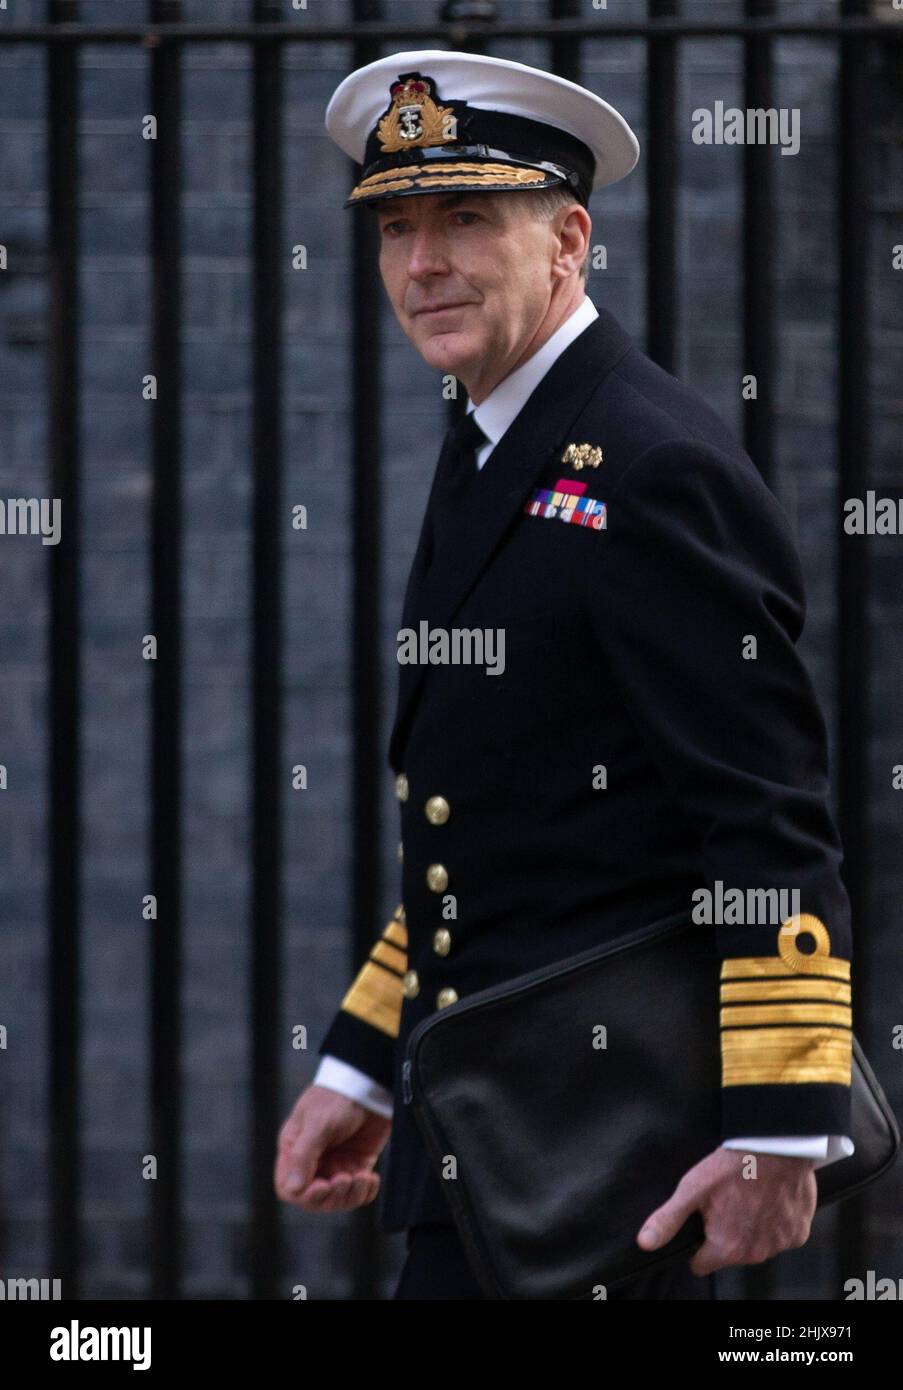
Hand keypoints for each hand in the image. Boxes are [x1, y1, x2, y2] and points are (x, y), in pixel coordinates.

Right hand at [274, 1084, 391, 1211]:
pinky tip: (371, 1178)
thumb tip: (292, 1189)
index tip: (323, 1186)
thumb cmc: (337, 1097)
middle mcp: (313, 1162)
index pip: (288, 1188)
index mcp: (294, 1150)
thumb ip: (304, 1156)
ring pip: (338, 1199)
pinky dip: (365, 1192)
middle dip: (331, 1196)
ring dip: (351, 1195)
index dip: (304, 1195)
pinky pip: (358, 1192)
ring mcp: (336, 1165)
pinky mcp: (357, 1165)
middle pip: (314, 1199)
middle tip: (346, 1178)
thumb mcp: (318, 1123)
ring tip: (363, 1177)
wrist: (369, 1084)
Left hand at [636, 1145, 817, 1274]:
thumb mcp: (692, 1188)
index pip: (701, 1263)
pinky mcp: (799, 1232)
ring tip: (748, 1195)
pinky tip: (769, 1197)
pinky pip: (782, 1233)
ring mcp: (780, 1244)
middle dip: (726, 1232)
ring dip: (752, 1226)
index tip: (701, 1223)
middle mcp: (755, 1254)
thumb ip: (669, 1219)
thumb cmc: (734, 1165)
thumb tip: (645, 1242)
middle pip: (731, 1253)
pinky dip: (775, 1220)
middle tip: (726, 1201)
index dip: (697, 1244)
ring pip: (757, 1243)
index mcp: (727, 1248)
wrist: (777, 1146)